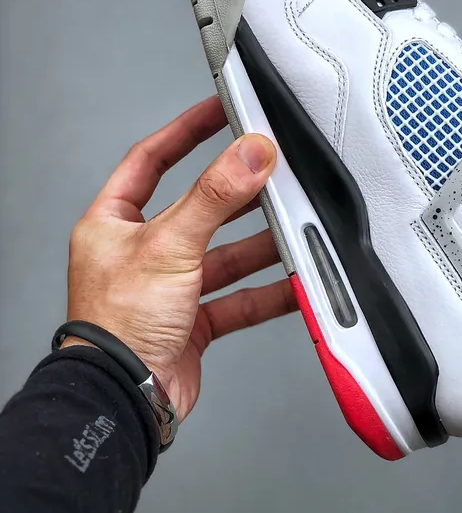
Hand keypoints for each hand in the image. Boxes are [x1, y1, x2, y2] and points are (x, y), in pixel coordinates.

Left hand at [64, 96, 296, 422]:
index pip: (151, 160)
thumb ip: (214, 197)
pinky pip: (240, 297)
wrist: (124, 402)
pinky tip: (294, 284)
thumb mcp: (168, 246)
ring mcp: (171, 287)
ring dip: (260, 245)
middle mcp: (143, 252)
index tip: (219, 110)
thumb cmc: (116, 328)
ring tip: (293, 227)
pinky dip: (268, 291)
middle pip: (200, 208)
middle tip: (273, 172)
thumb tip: (249, 154)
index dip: (185, 132)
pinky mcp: (195, 318)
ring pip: (226, 254)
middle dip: (239, 195)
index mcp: (115, 224)